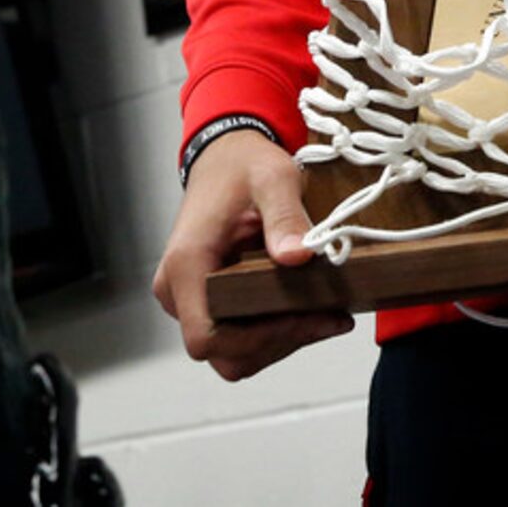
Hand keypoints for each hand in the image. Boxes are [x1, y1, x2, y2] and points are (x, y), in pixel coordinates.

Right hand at [151, 128, 352, 379]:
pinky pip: (239, 334)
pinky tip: (313, 311)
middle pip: (225, 352)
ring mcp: (189, 299)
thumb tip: (297, 256)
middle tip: (330, 318)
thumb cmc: (244, 165)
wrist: (226, 156)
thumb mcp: (273, 178)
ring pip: (234, 351)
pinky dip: (276, 330)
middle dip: (280, 341)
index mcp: (186, 265)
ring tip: (329, 315)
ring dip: (282, 340)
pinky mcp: (206, 300)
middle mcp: (178, 290)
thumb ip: (285, 216)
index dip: (257, 340)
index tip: (304, 317)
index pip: (206, 337)